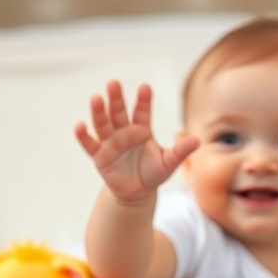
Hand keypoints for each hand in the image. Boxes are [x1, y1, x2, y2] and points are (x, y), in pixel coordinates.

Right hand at [75, 80, 198, 203]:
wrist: (137, 193)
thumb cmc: (153, 174)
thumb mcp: (168, 163)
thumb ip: (180, 151)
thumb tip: (198, 141)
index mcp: (141, 129)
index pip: (142, 110)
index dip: (143, 100)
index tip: (145, 88)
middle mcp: (124, 131)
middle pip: (119, 111)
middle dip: (116, 98)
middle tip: (113, 83)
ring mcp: (110, 141)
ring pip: (102, 122)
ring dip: (98, 111)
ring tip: (95, 98)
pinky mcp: (99, 155)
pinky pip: (89, 143)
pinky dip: (83, 135)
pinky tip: (80, 126)